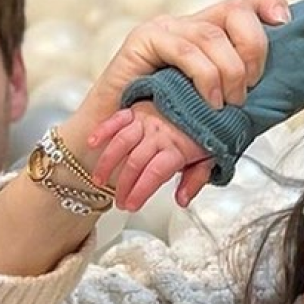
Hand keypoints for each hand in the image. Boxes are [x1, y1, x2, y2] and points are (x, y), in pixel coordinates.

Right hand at [70, 0, 286, 144]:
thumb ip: (239, 93)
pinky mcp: (143, 39)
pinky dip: (205, 76)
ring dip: (230, 72)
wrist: (114, 143)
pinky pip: (186, 49)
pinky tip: (208, 100)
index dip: (269, 4)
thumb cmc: (165, 129)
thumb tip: (281, 88)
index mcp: (208, 32)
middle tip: (249, 89)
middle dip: (254, 49)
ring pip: (213, 34)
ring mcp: (164, 28)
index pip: (245, 2)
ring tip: (227, 104)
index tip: (286, 22)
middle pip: (236, 10)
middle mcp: (187, 23)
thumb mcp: (214, 108)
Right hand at [88, 103, 214, 209]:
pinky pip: (118, 119)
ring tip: (98, 180)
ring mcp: (147, 119)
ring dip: (107, 163)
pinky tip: (93, 142)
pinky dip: (104, 130)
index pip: (154, 173)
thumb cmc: (207, 130)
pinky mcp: (138, 108)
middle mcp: (159, 133)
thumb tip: (182, 200)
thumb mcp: (211, 157)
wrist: (207, 98)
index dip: (140, 191)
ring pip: (121, 142)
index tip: (131, 205)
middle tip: (119, 201)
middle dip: (123, 186)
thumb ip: (195, 179)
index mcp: (177, 147)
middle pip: (135, 162)